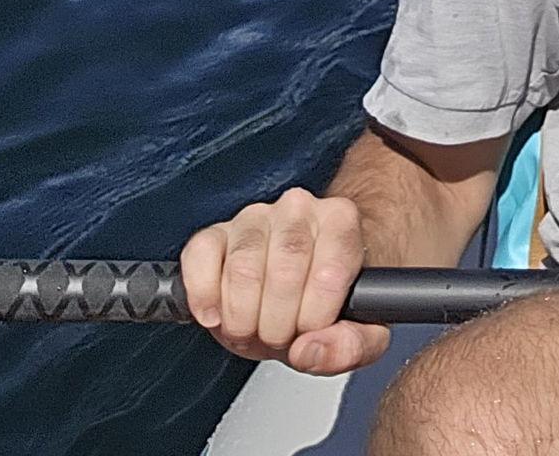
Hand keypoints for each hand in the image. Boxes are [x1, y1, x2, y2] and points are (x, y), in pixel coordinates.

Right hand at [180, 187, 390, 373]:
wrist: (298, 287)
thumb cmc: (328, 300)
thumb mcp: (358, 331)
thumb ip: (353, 345)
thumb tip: (311, 350)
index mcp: (341, 221)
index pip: (330, 274)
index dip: (316, 317)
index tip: (311, 329)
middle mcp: (298, 208)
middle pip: (285, 272)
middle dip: (278, 324)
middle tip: (279, 334)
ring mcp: (253, 217)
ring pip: (243, 270)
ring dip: (242, 318)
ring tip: (253, 325)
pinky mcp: (214, 233)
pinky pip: (200, 257)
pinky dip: (204, 297)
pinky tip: (217, 316)